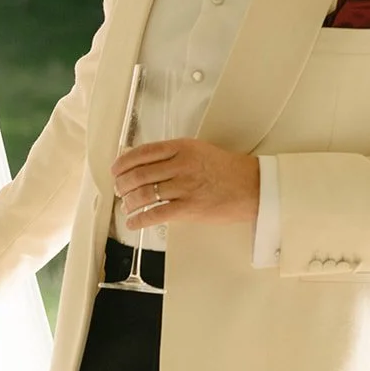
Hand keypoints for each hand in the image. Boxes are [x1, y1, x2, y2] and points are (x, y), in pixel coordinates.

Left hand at [111, 138, 259, 226]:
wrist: (253, 187)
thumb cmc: (227, 170)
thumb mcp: (199, 150)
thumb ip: (173, 155)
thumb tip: (144, 165)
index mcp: (182, 148)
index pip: (142, 153)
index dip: (123, 163)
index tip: (115, 170)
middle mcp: (181, 165)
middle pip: (138, 174)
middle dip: (122, 185)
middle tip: (118, 190)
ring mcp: (185, 187)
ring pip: (144, 195)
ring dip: (128, 202)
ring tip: (126, 206)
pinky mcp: (189, 208)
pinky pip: (155, 215)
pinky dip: (139, 220)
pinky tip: (132, 223)